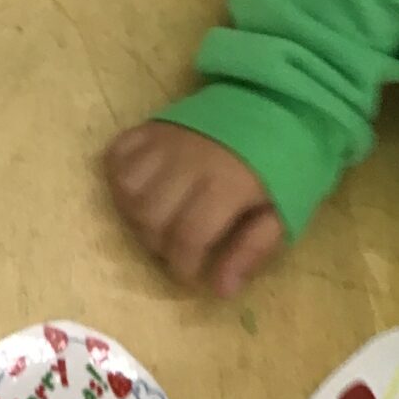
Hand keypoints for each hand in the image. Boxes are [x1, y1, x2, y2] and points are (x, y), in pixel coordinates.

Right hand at [106, 124, 282, 298]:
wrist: (273, 107)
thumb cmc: (281, 167)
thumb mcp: (282, 214)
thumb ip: (251, 251)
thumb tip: (219, 290)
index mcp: (225, 186)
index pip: (187, 236)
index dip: (183, 266)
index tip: (190, 277)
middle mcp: (187, 162)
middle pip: (150, 216)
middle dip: (158, 245)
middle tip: (176, 249)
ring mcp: (164, 141)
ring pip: (127, 188)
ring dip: (135, 215)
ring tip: (157, 222)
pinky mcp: (149, 128)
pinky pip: (116, 156)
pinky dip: (119, 178)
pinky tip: (140, 191)